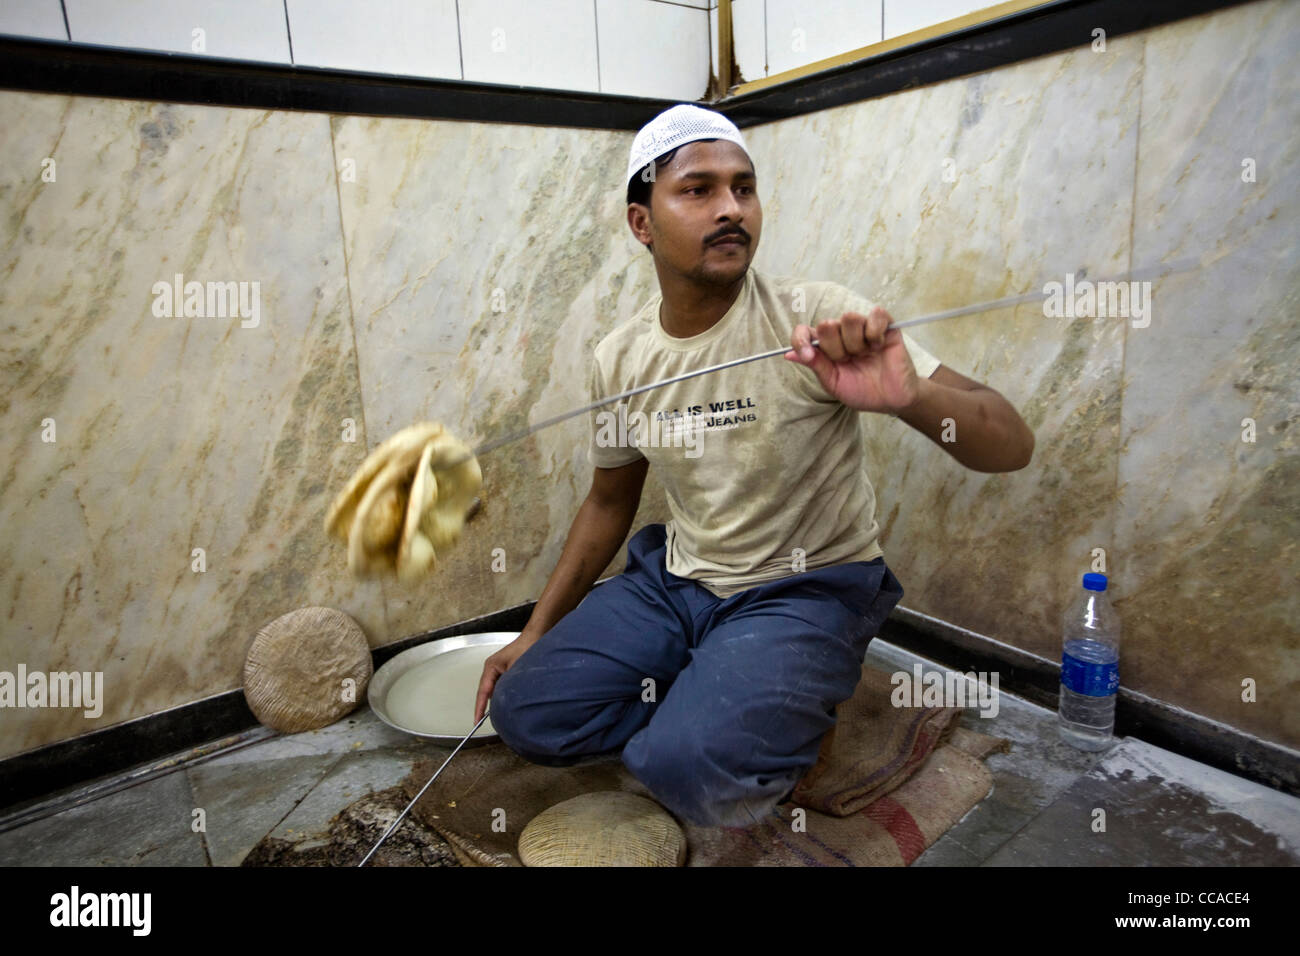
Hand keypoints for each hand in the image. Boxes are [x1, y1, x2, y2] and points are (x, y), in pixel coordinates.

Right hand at [474, 630, 540, 723]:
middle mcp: (493, 668)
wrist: (538, 635)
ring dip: (497, 699)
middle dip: (486, 706)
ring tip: (499, 714)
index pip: (483, 691)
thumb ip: (509, 685)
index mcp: (491, 667)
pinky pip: (502, 686)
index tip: (476, 721)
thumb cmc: (528, 646)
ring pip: (495, 690)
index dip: (479, 708)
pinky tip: (510, 700)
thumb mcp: (517, 669)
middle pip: (486, 692)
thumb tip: (505, 701)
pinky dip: (505, 694)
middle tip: (483, 722)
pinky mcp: (507, 671)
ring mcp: (499, 669)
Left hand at [785, 307, 923, 413]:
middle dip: (836, 348)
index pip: (804, 331)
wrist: (891, 400)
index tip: (808, 355)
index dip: (801, 339)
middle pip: (827, 324)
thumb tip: (788, 354)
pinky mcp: (885, 326)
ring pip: (849, 318)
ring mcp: (863, 328)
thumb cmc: (862, 391)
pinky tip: (879, 346)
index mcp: (825, 347)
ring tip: (866, 355)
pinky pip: (876, 315)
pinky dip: (875, 332)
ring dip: (856, 342)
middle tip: (849, 361)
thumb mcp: (834, 382)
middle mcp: (841, 333)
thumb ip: (816, 365)